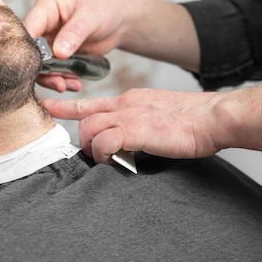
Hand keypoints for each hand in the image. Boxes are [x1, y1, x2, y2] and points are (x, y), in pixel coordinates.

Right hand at [24, 0, 130, 91]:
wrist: (117, 24)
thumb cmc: (103, 12)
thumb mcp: (90, 19)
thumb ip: (74, 34)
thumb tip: (58, 53)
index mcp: (46, 7)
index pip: (28, 27)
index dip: (28, 46)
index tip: (36, 64)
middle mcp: (42, 25)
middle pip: (30, 50)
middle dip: (41, 68)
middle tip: (57, 82)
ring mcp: (48, 42)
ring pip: (39, 64)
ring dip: (51, 78)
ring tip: (65, 86)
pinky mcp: (55, 57)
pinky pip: (52, 72)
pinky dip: (61, 80)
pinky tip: (74, 84)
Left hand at [43, 88, 222, 163]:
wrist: (211, 117)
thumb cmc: (192, 122)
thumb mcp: (157, 117)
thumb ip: (137, 125)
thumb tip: (126, 144)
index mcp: (129, 100)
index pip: (90, 103)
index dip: (67, 108)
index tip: (50, 108)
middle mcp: (124, 104)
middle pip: (85, 120)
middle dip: (84, 141)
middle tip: (100, 156)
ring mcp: (128, 115)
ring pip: (90, 130)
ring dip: (94, 150)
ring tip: (110, 160)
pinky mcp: (135, 129)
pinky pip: (105, 141)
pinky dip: (105, 153)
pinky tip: (117, 159)